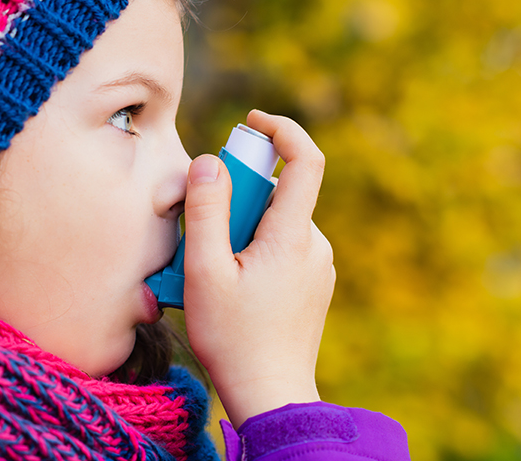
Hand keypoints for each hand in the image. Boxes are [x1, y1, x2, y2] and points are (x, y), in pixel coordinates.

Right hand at [182, 109, 334, 428]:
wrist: (271, 396)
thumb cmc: (234, 338)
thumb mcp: (204, 272)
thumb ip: (205, 211)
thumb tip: (209, 162)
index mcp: (293, 236)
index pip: (305, 160)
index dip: (282, 129)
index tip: (251, 122)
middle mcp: (315, 245)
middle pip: (278, 194)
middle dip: (238, 196)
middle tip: (202, 232)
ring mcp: (318, 266)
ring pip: (277, 223)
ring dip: (242, 228)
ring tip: (211, 270)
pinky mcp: (313, 284)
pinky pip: (282, 247)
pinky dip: (254, 248)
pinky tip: (232, 284)